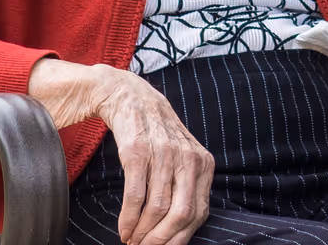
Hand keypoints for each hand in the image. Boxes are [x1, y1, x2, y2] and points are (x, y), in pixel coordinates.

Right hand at [28, 59, 212, 244]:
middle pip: (181, 214)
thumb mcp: (182, 156)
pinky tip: (124, 229)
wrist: (131, 97)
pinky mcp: (137, 151)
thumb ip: (187, 186)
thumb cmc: (157, 134)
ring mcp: (163, 153)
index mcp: (203, 163)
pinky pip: (135, 196)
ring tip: (132, 241)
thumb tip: (181, 230)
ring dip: (142, 233)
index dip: (180, 239)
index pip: (199, 213)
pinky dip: (129, 219)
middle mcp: (187, 158)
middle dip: (162, 240)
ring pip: (157, 208)